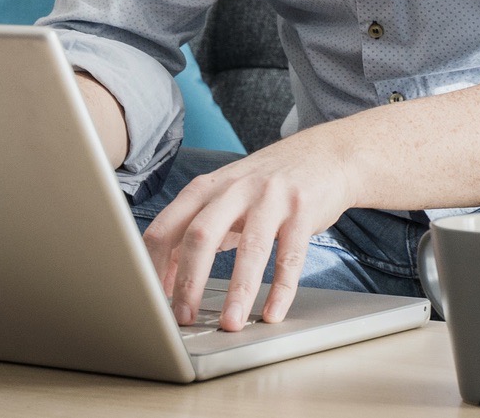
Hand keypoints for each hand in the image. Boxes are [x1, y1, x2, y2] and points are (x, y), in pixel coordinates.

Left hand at [140, 133, 357, 332]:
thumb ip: (197, 230)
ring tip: (231, 324)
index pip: (166, 227)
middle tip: (183, 318)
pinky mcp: (303, 210)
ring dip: (237, 291)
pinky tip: (273, 313)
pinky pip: (290, 256)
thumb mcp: (225, 198)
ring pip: (250, 248)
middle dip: (188, 282)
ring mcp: (271, 198)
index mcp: (206, 188)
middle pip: (200, 235)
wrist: (325, 154)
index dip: (155, 266)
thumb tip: (166, 277)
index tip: (154, 299)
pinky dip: (281, 289)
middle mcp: (235, 189)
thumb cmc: (268, 183)